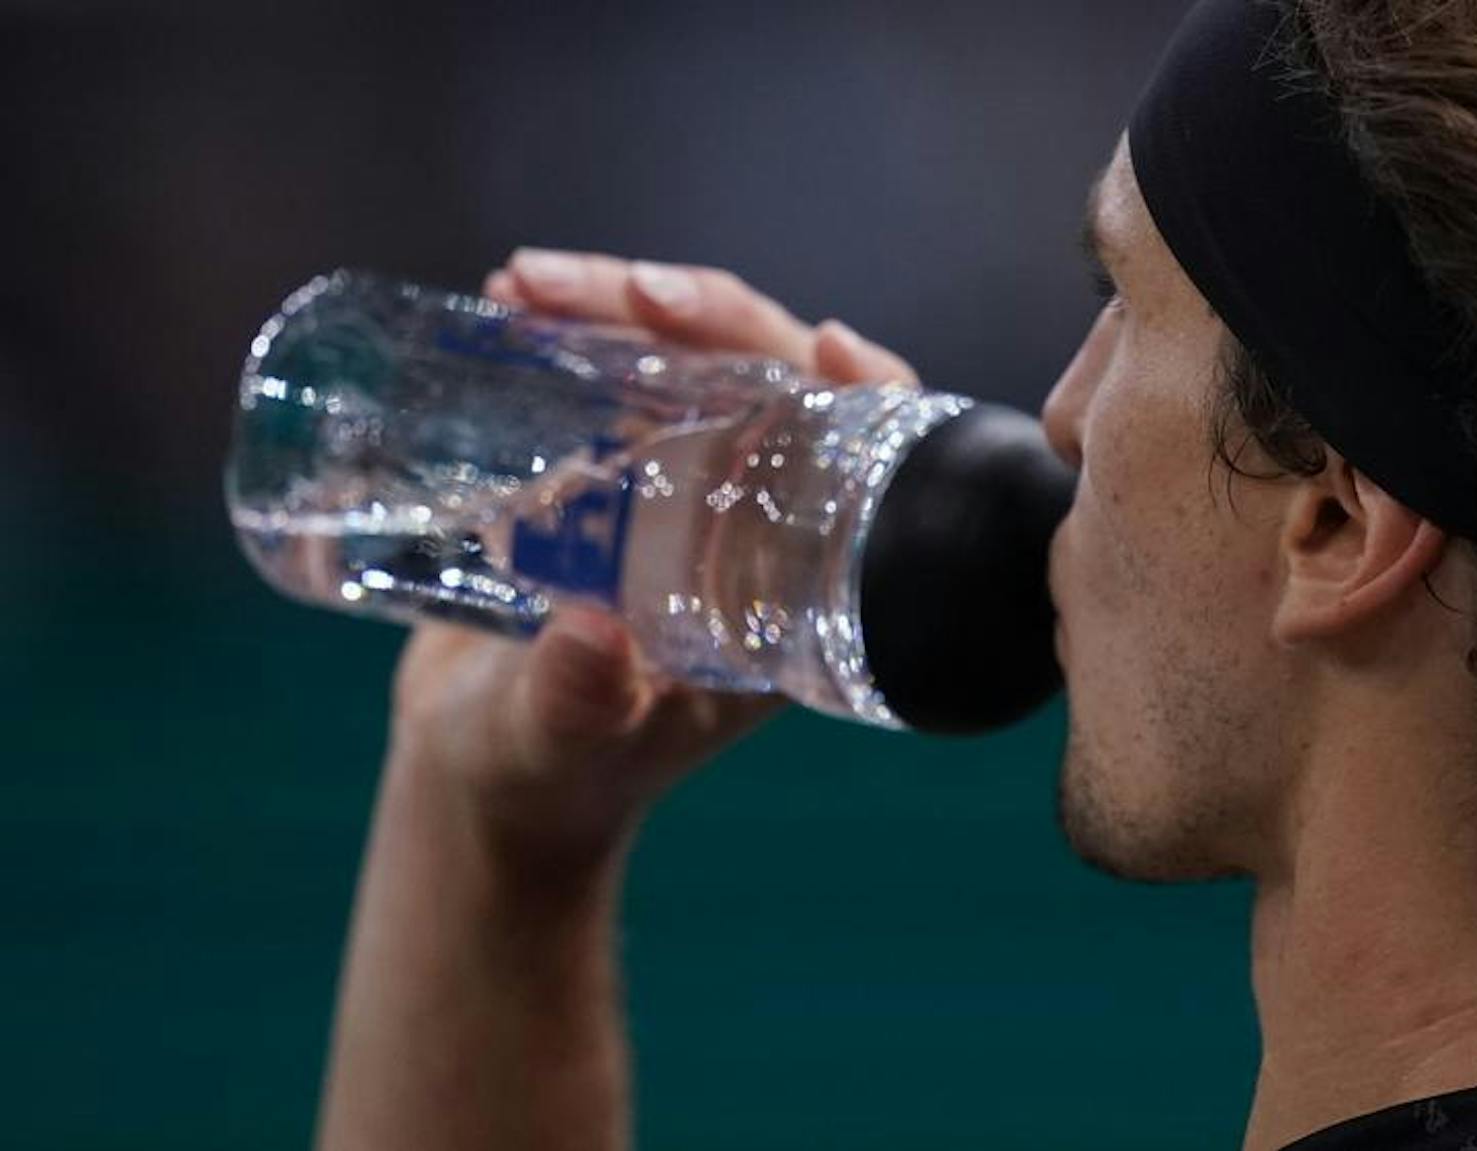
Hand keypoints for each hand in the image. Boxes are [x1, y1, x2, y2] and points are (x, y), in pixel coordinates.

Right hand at [387, 248, 918, 878]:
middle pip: (766, 381)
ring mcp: (678, 490)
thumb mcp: (563, 744)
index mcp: (787, 587)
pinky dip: (566, 335)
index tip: (829, 345)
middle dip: (702, 316)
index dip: (866, 392)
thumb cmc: (546, 779)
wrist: (484, 782)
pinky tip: (508, 303)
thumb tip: (589, 636)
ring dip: (614, 308)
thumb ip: (579, 701)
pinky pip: (607, 382)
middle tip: (622, 288)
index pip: (865, 465)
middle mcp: (747, 524)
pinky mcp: (606, 476)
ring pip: (681, 365)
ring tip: (524, 283)